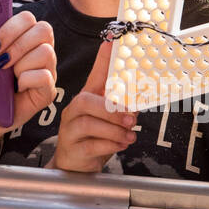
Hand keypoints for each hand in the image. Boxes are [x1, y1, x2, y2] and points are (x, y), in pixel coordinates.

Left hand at [0, 10, 56, 137]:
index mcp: (24, 37)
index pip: (29, 18)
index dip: (10, 30)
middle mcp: (40, 50)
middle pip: (44, 30)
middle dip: (16, 46)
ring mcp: (47, 70)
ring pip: (46, 53)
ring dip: (19, 65)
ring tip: (6, 77)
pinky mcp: (47, 92)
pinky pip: (45, 76)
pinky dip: (26, 81)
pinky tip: (15, 89)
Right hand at [49, 41, 137, 172]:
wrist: (75, 166)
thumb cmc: (93, 139)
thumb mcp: (108, 121)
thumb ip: (121, 109)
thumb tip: (138, 101)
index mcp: (86, 99)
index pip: (94, 75)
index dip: (102, 60)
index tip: (111, 43)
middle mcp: (74, 111)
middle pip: (86, 101)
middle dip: (111, 110)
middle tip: (132, 119)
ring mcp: (70, 129)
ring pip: (89, 123)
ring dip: (114, 130)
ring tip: (129, 136)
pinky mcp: (72, 148)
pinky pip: (90, 144)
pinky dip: (109, 145)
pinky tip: (119, 145)